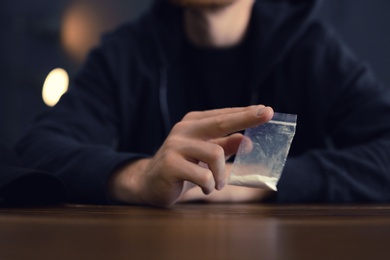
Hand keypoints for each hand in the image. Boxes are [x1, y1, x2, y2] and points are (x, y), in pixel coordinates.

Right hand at [109, 105, 273, 206]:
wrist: (149, 182)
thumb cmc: (183, 166)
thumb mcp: (206, 155)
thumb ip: (226, 146)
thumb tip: (248, 140)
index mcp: (194, 123)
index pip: (224, 116)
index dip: (246, 113)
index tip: (268, 110)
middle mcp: (184, 130)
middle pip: (220, 122)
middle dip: (245, 118)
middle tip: (266, 115)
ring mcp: (175, 145)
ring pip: (215, 154)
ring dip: (221, 173)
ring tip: (217, 183)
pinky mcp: (170, 164)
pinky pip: (202, 174)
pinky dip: (209, 184)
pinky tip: (204, 187)